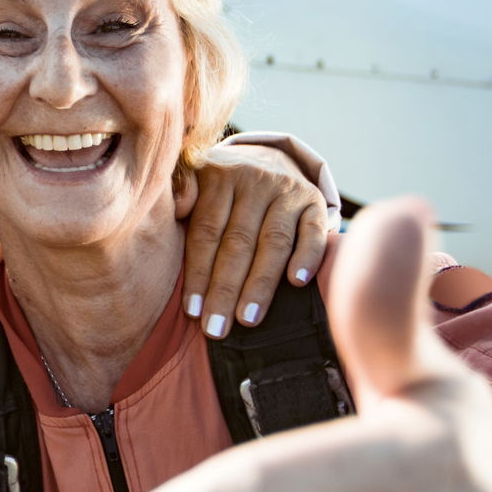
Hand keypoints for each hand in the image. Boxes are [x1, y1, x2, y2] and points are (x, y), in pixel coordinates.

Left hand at [178, 142, 329, 336]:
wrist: (269, 163)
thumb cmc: (223, 190)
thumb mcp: (196, 182)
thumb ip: (181, 193)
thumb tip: (175, 208)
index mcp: (219, 176)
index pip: (206, 231)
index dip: (198, 273)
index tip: (192, 311)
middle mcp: (255, 179)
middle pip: (238, 242)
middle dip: (225, 289)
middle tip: (216, 328)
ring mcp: (287, 189)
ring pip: (273, 242)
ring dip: (260, 284)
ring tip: (247, 319)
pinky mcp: (315, 201)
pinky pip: (314, 232)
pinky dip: (307, 257)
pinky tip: (296, 283)